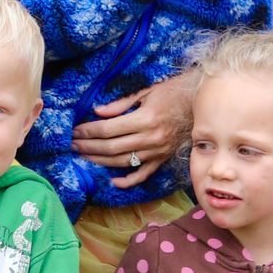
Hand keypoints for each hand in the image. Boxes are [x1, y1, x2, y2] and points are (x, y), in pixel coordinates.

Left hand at [71, 74, 194, 188]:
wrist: (199, 102)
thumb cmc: (173, 91)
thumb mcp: (146, 91)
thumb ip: (121, 104)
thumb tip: (97, 112)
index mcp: (145, 118)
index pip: (108, 129)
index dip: (88, 131)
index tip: (75, 130)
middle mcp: (151, 138)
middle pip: (111, 147)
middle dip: (88, 146)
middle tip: (73, 145)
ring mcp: (157, 151)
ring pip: (122, 161)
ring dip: (100, 161)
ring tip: (84, 157)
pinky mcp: (163, 158)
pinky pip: (143, 174)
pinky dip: (128, 180)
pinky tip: (113, 181)